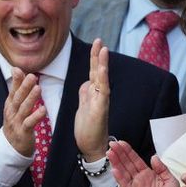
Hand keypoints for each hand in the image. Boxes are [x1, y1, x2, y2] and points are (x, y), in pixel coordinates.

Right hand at [1, 69, 43, 156]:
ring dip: (31, 99)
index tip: (18, 70)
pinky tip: (43, 110)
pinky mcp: (23, 133)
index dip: (15, 81)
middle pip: (18, 99)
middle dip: (24, 87)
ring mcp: (16, 123)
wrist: (11, 147)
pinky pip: (29, 124)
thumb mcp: (14, 106)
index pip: (12, 91)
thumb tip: (16, 69)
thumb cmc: (15, 123)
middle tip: (32, 77)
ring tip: (38, 89)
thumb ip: (17, 89)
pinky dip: (36, 116)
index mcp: (10, 106)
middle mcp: (11, 113)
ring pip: (24, 109)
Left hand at [74, 39, 109, 160]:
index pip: (93, 72)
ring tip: (102, 49)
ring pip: (102, 79)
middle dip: (98, 56)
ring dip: (102, 64)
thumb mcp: (83, 107)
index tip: (96, 44)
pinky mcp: (100, 110)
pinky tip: (101, 70)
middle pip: (98, 72)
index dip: (94, 59)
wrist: (91, 146)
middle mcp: (99, 95)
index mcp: (93, 94)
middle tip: (98, 40)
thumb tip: (85, 83)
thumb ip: (85, 94)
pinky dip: (102, 81)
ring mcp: (101, 102)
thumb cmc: (88, 128)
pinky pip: (103, 93)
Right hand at [108, 140, 180, 186]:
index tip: (121, 143)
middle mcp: (139, 180)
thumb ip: (162, 168)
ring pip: (123, 173)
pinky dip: (119, 178)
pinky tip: (114, 170)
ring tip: (109, 153)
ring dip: (116, 163)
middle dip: (119, 154)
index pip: (135, 160)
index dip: (128, 152)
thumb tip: (153, 157)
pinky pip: (124, 186)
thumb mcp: (171, 180)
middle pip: (127, 164)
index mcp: (148, 174)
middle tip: (111, 144)